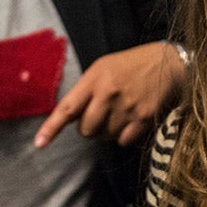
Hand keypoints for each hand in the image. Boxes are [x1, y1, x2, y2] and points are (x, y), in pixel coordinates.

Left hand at [34, 41, 184, 147]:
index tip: (39, 143)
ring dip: (108, 131)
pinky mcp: (144, 118)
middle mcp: (109, 93)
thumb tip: (70, 119)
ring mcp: (127, 107)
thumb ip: (85, 91)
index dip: (51, 127)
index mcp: (95, 79)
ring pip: (105, 137)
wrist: (167, 62)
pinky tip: (131, 121)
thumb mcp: (103, 68)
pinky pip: (123, 141)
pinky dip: (124, 137)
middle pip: (86, 130)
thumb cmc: (130, 65)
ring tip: (119, 113)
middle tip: (100, 115)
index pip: (68, 108)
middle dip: (89, 128)